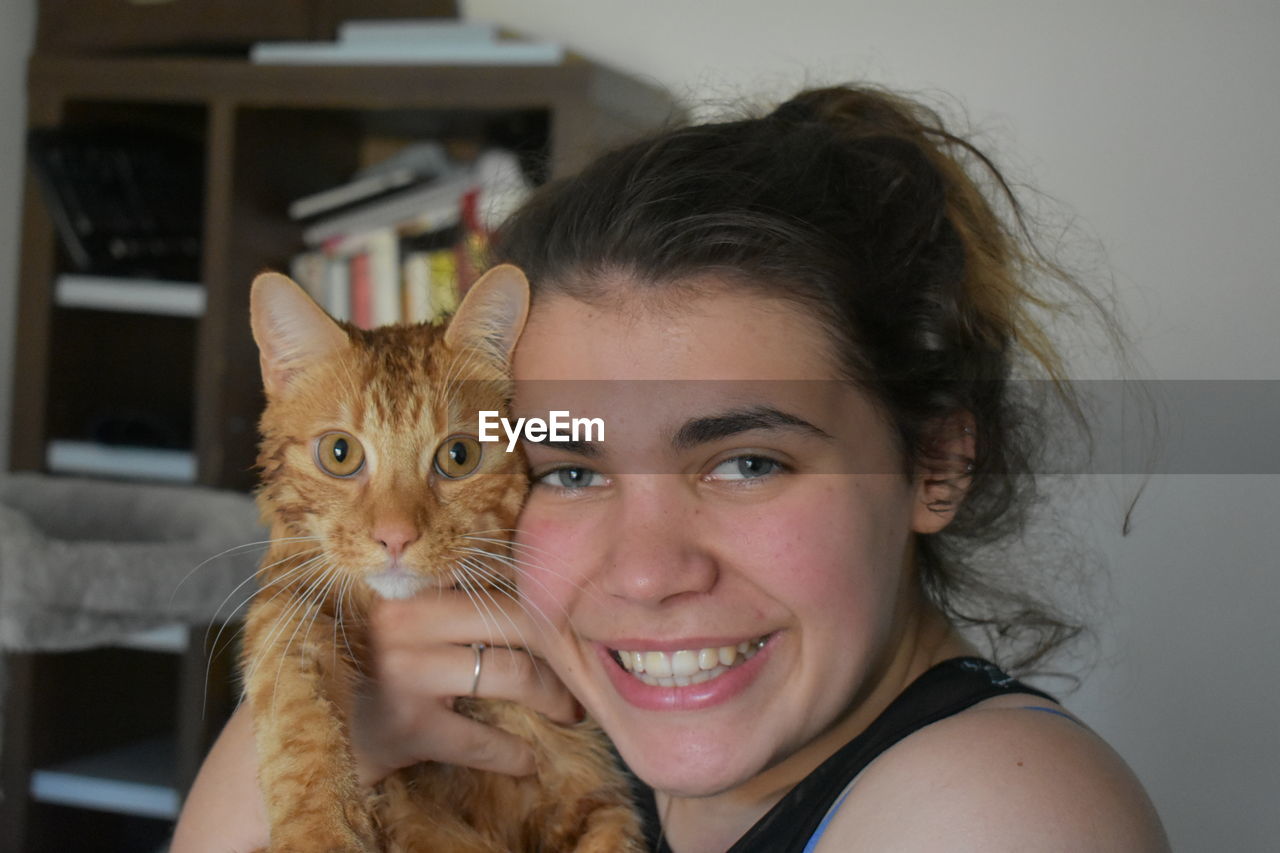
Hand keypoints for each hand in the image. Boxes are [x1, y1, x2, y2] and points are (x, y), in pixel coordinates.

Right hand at [353, 589, 579, 783]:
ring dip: (554, 697)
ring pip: (511, 673)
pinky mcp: (406, 725)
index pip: (501, 580)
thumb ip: (464, 601)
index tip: (581, 621)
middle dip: (562, 649)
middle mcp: (407, 618)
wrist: (320, 726)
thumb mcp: (414, 621)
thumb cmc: (386, 665)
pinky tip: (528, 761)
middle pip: (516, 620)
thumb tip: (551, 598)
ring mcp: (405, 670)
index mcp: (416, 585)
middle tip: (586, 672)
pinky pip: (481, 739)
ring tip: (570, 712)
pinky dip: (513, 753)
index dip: (549, 604)